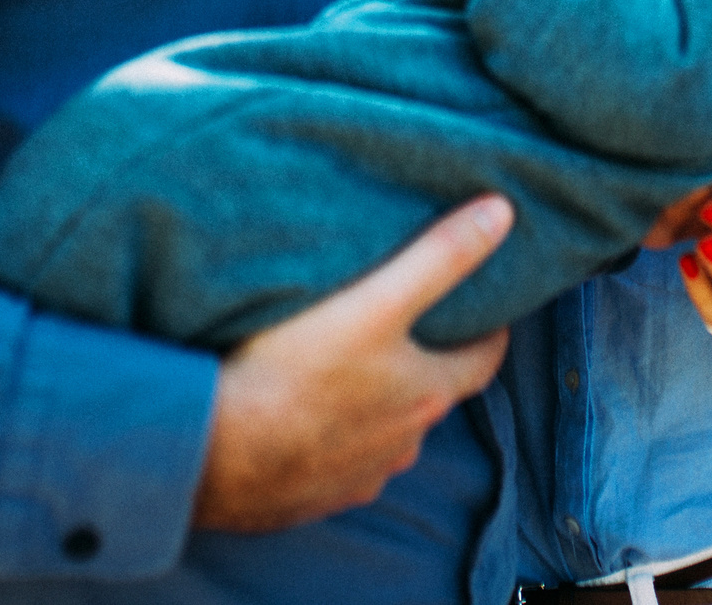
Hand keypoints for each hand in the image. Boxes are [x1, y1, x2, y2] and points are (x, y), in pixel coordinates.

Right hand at [193, 195, 513, 531]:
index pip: (484, 360)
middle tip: (401, 327)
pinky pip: (332, 465)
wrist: (210, 453)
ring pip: (382, 434)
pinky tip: (297, 418)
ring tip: (341, 369)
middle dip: (423, 364)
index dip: (486, 330)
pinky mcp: (309, 498)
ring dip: (373, 407)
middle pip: (430, 397)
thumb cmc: (294, 372)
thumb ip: (440, 257)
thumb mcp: (376, 301)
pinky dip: (328, 440)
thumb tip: (502, 213)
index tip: (480, 307)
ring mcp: (355, 478)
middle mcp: (402, 445)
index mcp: (427, 396)